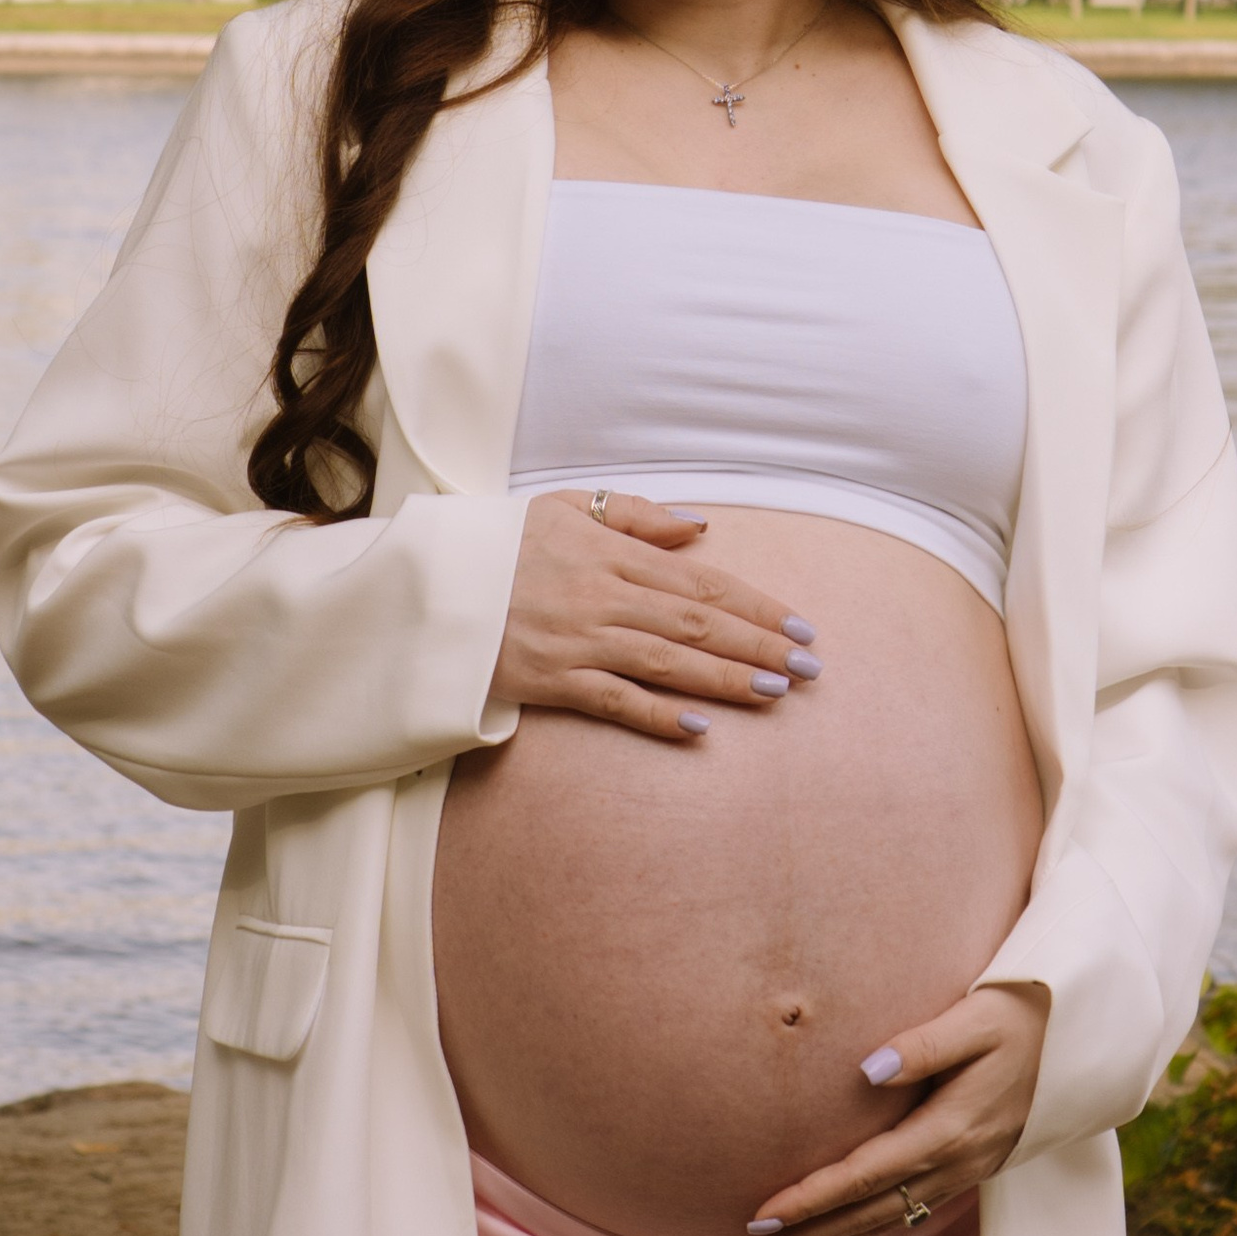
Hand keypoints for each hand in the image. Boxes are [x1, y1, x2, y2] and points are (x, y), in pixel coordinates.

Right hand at [487, 490, 819, 746]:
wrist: (426, 586)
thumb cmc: (499, 544)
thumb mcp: (564, 507)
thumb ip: (635, 516)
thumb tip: (700, 529)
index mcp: (608, 551)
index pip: (700, 581)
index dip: (755, 605)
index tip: (800, 625)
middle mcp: (600, 595)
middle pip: (696, 625)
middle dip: (760, 646)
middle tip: (810, 668)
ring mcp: (576, 640)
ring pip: (667, 663)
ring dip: (727, 680)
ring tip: (776, 693)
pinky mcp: (548, 680)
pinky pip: (613, 700)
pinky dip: (656, 715)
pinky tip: (699, 728)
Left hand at [741, 985, 1050, 1235]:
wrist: (1081, 1039)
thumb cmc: (1021, 1016)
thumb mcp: (976, 1020)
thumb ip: (923, 1044)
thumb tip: (868, 1070)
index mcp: (950, 1129)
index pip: (866, 1174)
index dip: (813, 1198)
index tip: (763, 1213)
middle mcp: (956, 1162)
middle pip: (870, 1212)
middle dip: (810, 1235)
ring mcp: (965, 1172)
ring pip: (888, 1220)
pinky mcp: (970, 1169)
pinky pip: (907, 1211)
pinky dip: (866, 1229)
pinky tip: (837, 1235)